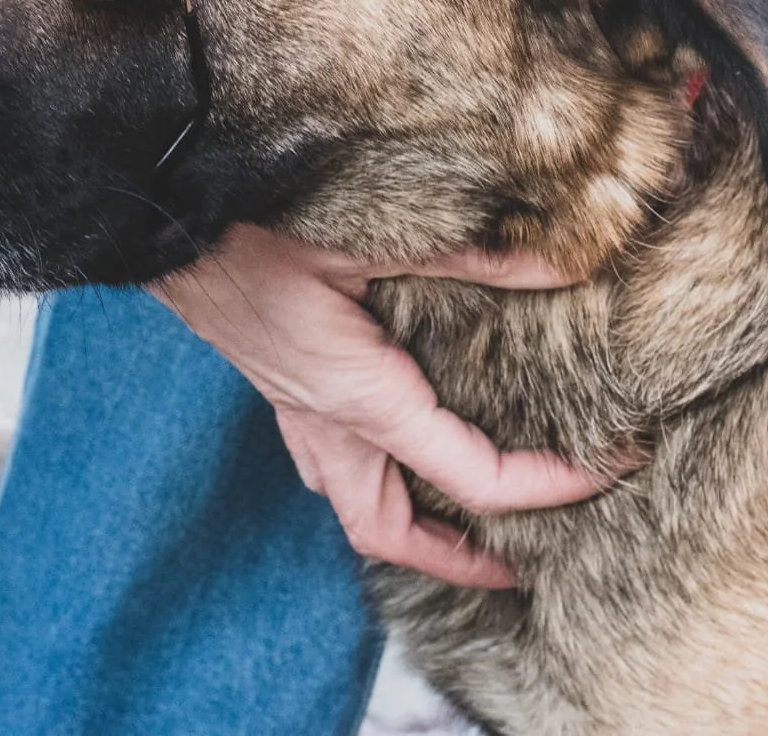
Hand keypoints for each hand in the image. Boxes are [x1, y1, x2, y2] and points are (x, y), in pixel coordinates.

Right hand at [151, 225, 640, 588]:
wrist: (159, 209)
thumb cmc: (253, 221)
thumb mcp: (370, 235)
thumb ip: (470, 253)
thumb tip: (566, 265)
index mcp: (358, 397)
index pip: (469, 475)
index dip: (547, 485)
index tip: (608, 467)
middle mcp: (325, 419)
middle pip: (389, 530)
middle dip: (459, 559)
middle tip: (521, 558)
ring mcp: (295, 405)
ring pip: (353, 501)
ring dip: (411, 525)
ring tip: (463, 520)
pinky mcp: (281, 380)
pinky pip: (332, 457)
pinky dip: (377, 473)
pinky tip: (402, 441)